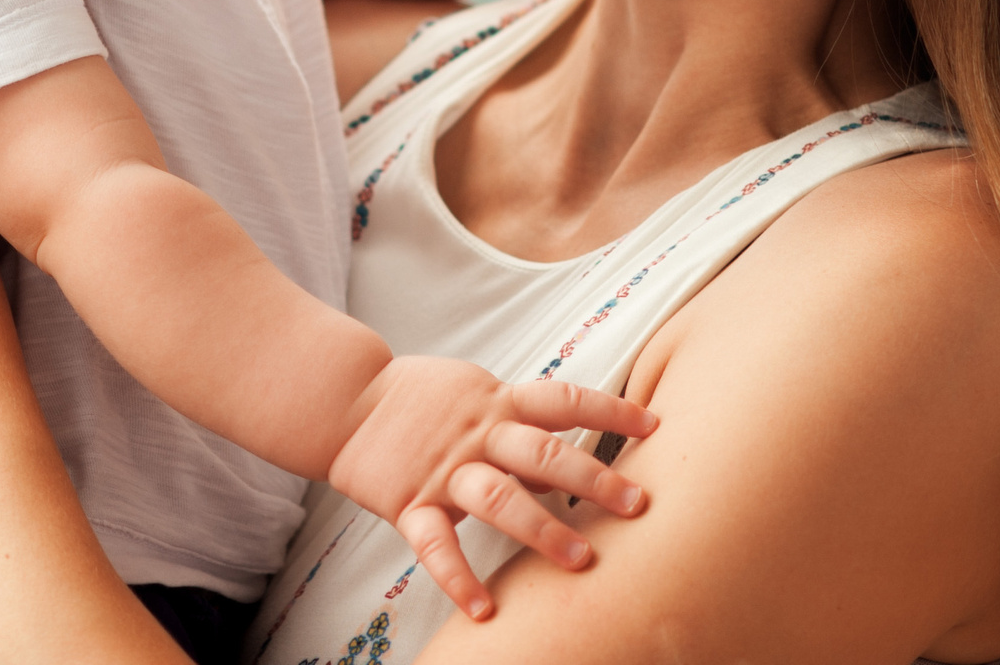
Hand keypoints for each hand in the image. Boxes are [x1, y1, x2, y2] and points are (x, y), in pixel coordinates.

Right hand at [326, 354, 657, 619]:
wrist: (344, 399)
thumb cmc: (418, 398)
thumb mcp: (473, 391)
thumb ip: (517, 420)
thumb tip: (570, 450)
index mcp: (495, 403)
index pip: (562, 399)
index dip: (610, 408)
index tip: (654, 426)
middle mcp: (476, 435)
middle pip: (542, 452)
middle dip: (593, 479)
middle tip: (637, 506)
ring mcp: (444, 470)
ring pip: (499, 497)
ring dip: (542, 529)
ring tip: (581, 562)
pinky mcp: (409, 502)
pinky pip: (435, 545)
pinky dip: (458, 578)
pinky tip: (483, 609)